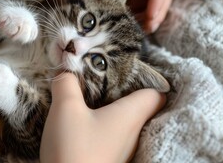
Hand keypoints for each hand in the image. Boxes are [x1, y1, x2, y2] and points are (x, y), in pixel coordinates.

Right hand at [40, 73, 165, 162]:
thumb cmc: (73, 148)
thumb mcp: (66, 108)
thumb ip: (66, 83)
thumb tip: (66, 69)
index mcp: (131, 115)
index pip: (157, 94)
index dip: (149, 79)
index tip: (131, 69)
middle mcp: (134, 133)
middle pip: (141, 106)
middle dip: (126, 90)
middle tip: (106, 78)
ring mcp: (123, 149)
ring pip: (127, 121)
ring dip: (113, 107)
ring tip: (94, 95)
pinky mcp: (110, 158)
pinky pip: (114, 134)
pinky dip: (105, 124)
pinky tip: (87, 120)